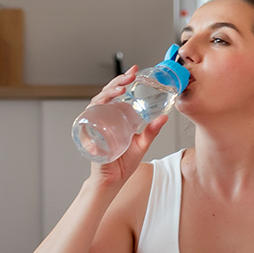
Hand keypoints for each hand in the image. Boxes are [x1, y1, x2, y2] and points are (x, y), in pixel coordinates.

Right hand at [84, 66, 167, 192]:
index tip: (135, 71)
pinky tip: (103, 103)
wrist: (112, 181)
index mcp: (116, 116)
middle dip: (117, 82)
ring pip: (97, 101)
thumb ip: (152, 131)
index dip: (124, 80)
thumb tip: (164, 118)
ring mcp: (95, 124)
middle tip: (130, 77)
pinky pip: (88, 116)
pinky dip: (94, 108)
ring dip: (108, 93)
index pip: (117, 93)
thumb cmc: (123, 163)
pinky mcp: (88, 133)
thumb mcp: (141, 144)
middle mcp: (104, 117)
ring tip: (121, 89)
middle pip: (107, 93)